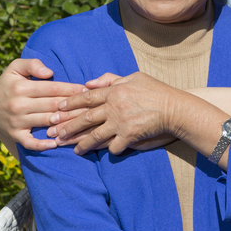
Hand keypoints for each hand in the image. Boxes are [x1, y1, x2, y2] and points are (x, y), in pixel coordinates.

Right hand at [0, 58, 84, 150]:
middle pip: (53, 106)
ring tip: (83, 122)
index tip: (87, 90)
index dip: (72, 89)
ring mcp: (17, 121)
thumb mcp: (15, 67)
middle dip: (74, 106)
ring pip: (47, 122)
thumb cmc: (7, 83)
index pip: (53, 88)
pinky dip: (43, 145)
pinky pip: (31, 143)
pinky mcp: (15, 135)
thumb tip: (49, 72)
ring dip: (65, 124)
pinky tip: (57, 143)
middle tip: (92, 106)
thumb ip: (32, 64)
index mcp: (21, 87)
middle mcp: (19, 105)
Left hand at [51, 71, 184, 154]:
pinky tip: (103, 153)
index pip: (86, 97)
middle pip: (85, 118)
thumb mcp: (134, 77)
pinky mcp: (129, 136)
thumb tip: (89, 83)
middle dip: (69, 126)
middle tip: (55, 133)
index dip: (70, 103)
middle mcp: (114, 107)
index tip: (58, 109)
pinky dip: (108, 150)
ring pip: (95, 135)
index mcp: (114, 91)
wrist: (175, 108)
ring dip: (82, 143)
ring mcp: (121, 122)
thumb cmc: (157, 90)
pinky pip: (113, 146)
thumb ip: (111, 79)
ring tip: (74, 150)